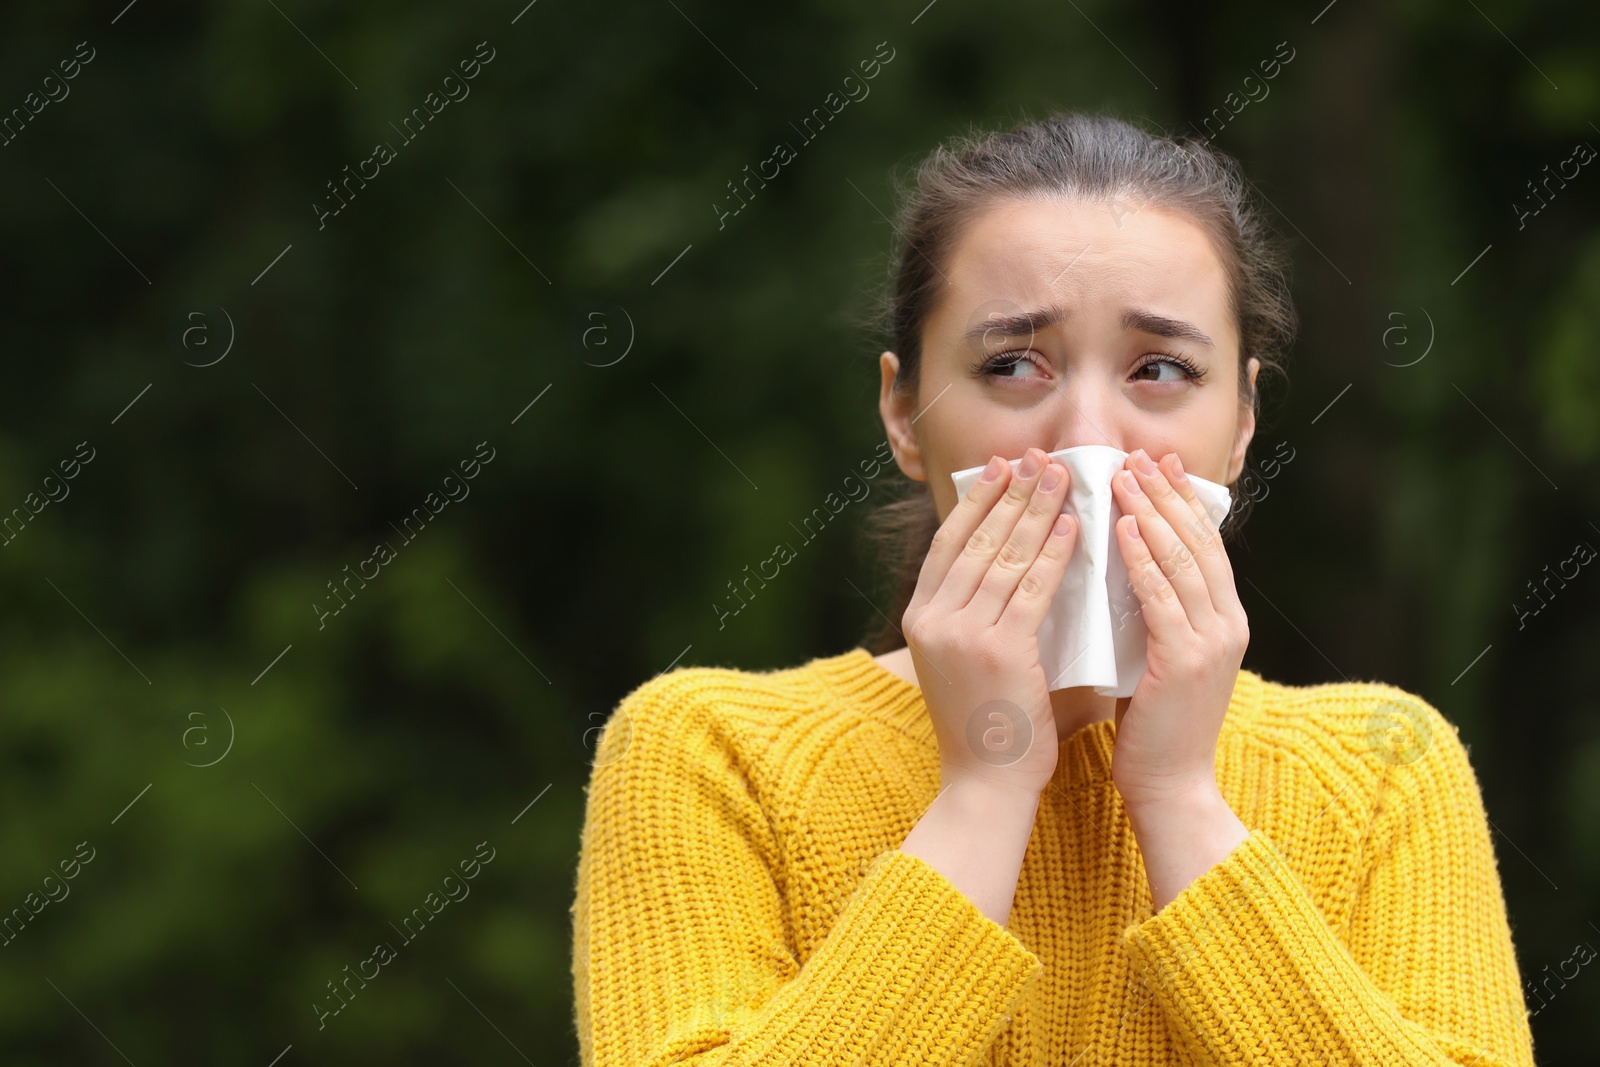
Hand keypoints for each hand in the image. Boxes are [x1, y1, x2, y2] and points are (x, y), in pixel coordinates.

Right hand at [902, 447, 1077, 795]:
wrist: (985, 784)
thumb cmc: (989, 725)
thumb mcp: (969, 658)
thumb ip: (989, 611)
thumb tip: (1026, 556)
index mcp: (921, 616)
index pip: (949, 542)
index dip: (977, 500)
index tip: (1003, 467)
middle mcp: (933, 619)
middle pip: (977, 538)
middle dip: (1011, 492)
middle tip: (1039, 456)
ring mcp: (962, 634)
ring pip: (1005, 556)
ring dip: (1037, 510)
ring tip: (1062, 477)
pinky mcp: (997, 651)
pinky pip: (1032, 589)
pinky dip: (1053, 554)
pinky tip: (1073, 528)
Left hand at [1108, 448, 1249, 810]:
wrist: (1171, 788)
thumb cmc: (1153, 728)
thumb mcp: (1160, 659)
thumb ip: (1154, 617)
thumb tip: (1121, 570)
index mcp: (1224, 622)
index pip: (1205, 546)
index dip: (1182, 502)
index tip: (1157, 465)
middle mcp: (1228, 625)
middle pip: (1198, 542)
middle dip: (1167, 495)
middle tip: (1138, 456)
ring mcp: (1212, 642)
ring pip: (1181, 561)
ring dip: (1149, 514)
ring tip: (1123, 478)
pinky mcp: (1186, 662)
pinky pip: (1161, 597)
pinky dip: (1140, 559)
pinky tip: (1119, 530)